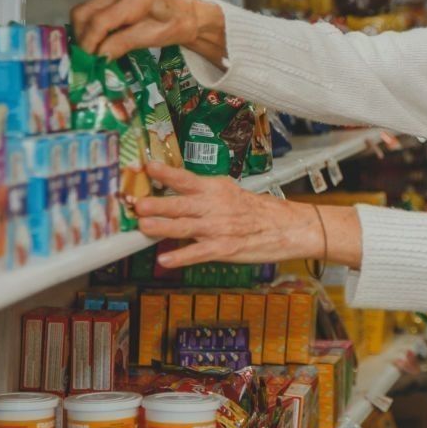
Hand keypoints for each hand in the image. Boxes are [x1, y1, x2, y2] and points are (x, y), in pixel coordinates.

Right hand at [69, 0, 225, 62]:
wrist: (184, 13)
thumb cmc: (174, 24)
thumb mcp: (153, 38)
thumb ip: (124, 44)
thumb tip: (99, 56)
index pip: (100, 21)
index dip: (90, 43)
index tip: (89, 62)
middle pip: (83, 14)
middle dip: (82, 39)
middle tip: (88, 60)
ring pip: (81, 12)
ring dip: (82, 34)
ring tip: (92, 53)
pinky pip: (88, 12)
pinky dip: (88, 28)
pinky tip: (98, 42)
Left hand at [134, 162, 323, 266]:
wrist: (290, 227)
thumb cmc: (260, 211)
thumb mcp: (232, 193)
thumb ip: (206, 195)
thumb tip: (178, 192)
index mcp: (217, 189)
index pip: (186, 178)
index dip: (166, 173)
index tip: (147, 166)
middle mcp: (216, 206)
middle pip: (180, 203)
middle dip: (157, 203)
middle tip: (137, 202)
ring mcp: (219, 228)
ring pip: (184, 227)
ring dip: (162, 227)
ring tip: (143, 226)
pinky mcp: (225, 249)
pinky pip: (198, 253)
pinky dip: (181, 257)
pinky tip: (165, 260)